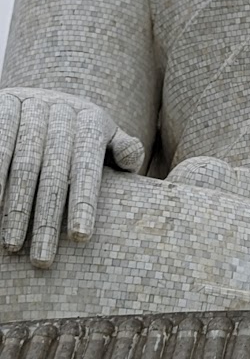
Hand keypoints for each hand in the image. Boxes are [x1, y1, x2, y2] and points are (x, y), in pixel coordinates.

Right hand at [0, 88, 144, 267]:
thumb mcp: (105, 138)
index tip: (81, 238)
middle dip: (47, 219)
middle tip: (44, 260)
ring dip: (15, 208)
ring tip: (12, 246)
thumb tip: (129, 157)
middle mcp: (60, 112)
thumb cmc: (80, 134)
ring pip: (21, 165)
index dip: (84, 203)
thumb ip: (122, 150)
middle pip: (53, 173)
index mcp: (91, 121)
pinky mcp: (4, 106)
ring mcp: (29, 107)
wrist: (42, 98)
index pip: (87, 168)